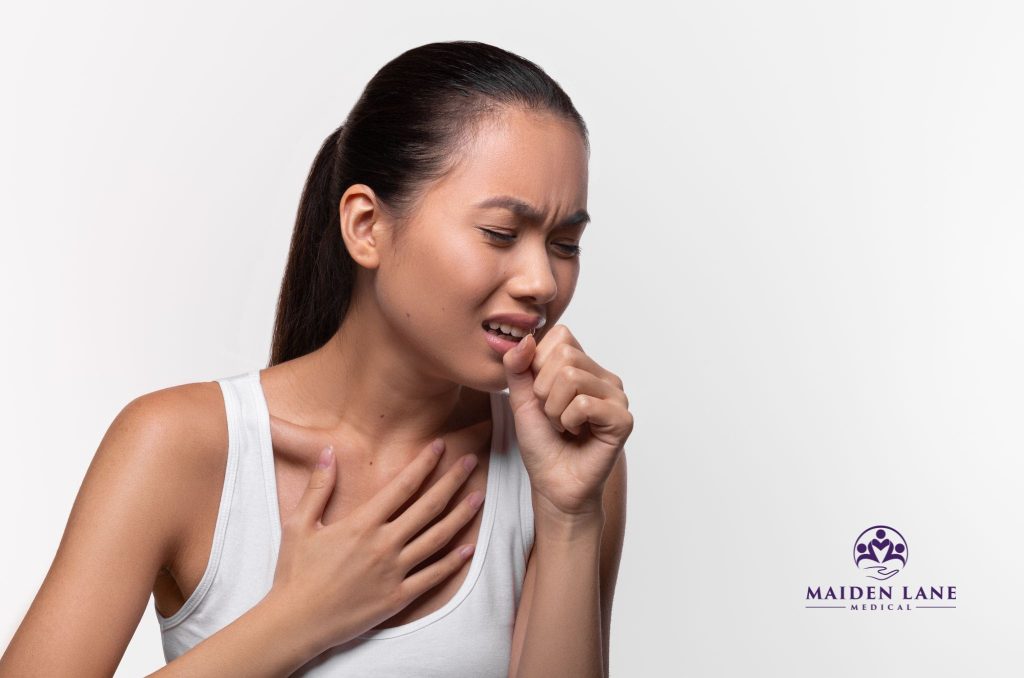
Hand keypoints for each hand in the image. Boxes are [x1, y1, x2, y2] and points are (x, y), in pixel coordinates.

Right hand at [268, 439, 483, 654]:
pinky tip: (469, 548)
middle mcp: (384, 544)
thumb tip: (328, 451)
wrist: (296, 622)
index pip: (402, 486)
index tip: (440, 446)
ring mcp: (394, 572)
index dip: (424, 464)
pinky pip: (432, 576)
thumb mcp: (300, 524)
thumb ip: (319, 487)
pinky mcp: (398, 597)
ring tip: (479, 497)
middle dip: (452, 481)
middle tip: (470, 462)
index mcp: (362, 524)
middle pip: (428, 507)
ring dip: (461, 516)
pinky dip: (453, 562)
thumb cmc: (296, 573)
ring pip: (437, 538)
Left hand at [502, 324, 632, 518]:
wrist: (553, 484)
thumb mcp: (520, 399)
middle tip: (552, 415)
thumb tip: (524, 339)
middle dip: (544, 390)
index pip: (560, 335)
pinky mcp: (622, 419)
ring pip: (572, 377)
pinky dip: (568, 421)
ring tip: (563, 426)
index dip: (538, 365)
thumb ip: (518, 367)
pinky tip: (576, 433)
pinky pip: (584, 403)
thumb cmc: (541, 443)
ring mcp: (616, 397)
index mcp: (583, 366)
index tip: (541, 395)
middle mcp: (603, 377)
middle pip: (565, 355)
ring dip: (554, 409)